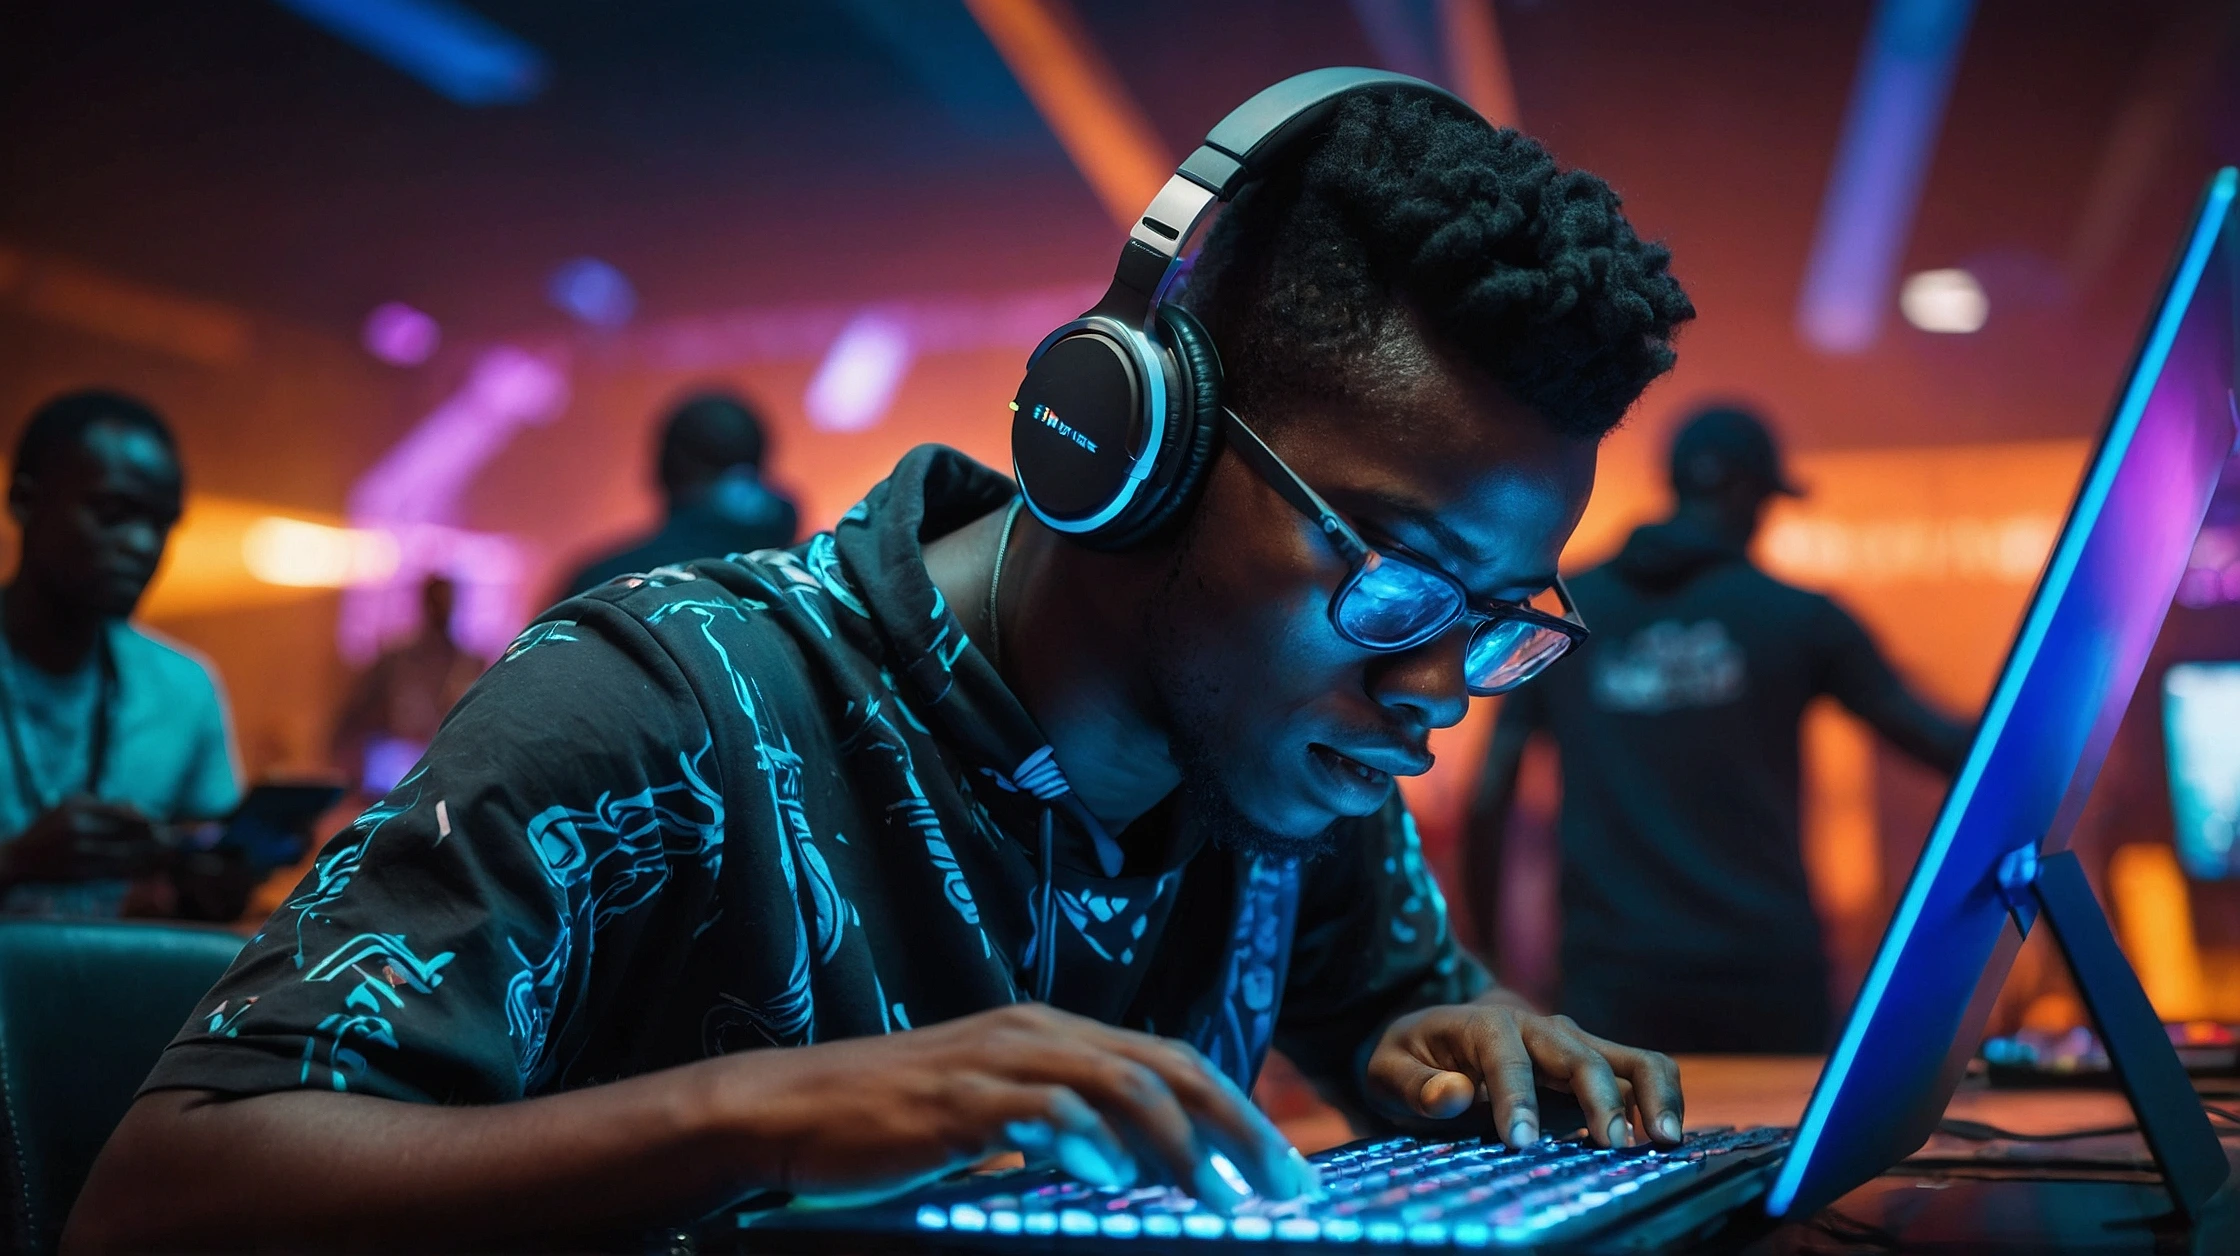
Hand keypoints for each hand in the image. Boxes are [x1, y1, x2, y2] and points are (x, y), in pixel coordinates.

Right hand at [0, 795, 164, 885]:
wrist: (16, 859)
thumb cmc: (49, 832)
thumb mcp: (70, 809)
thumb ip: (104, 810)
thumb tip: (144, 813)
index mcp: (78, 805)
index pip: (126, 811)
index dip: (151, 821)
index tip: (167, 828)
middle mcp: (79, 825)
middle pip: (131, 832)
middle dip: (158, 839)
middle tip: (178, 845)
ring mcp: (78, 850)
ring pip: (128, 854)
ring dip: (153, 858)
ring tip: (170, 860)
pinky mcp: (79, 872)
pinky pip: (116, 872)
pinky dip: (137, 872)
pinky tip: (151, 873)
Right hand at [715, 1003, 1317, 1209]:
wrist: (786, 1107)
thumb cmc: (890, 1122)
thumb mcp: (992, 1116)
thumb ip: (1059, 1128)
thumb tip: (1129, 1168)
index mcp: (1051, 1034)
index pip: (1170, 1061)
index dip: (1238, 1110)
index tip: (1286, 1169)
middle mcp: (1036, 1033)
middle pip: (1166, 1066)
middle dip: (1237, 1124)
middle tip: (1286, 1184)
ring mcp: (998, 1061)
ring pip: (1119, 1083)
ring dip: (1179, 1141)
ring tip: (1218, 1194)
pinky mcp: (957, 1099)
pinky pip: (1040, 1110)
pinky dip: (1087, 1140)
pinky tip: (1115, 1177)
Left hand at [1366, 999, 1682, 1150]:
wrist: (1443, 1034)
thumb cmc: (1414, 1057)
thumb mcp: (1389, 1069)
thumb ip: (1414, 1083)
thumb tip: (1450, 1092)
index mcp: (1486, 1024)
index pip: (1507, 1060)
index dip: (1516, 1099)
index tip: (1520, 1142)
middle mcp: (1540, 1028)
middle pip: (1581, 1056)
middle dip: (1600, 1099)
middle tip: (1611, 1146)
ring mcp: (1575, 1045)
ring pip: (1632, 1058)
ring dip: (1653, 1095)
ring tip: (1664, 1140)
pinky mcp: (1596, 1065)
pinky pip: (1642, 1074)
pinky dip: (1662, 1101)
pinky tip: (1667, 1140)